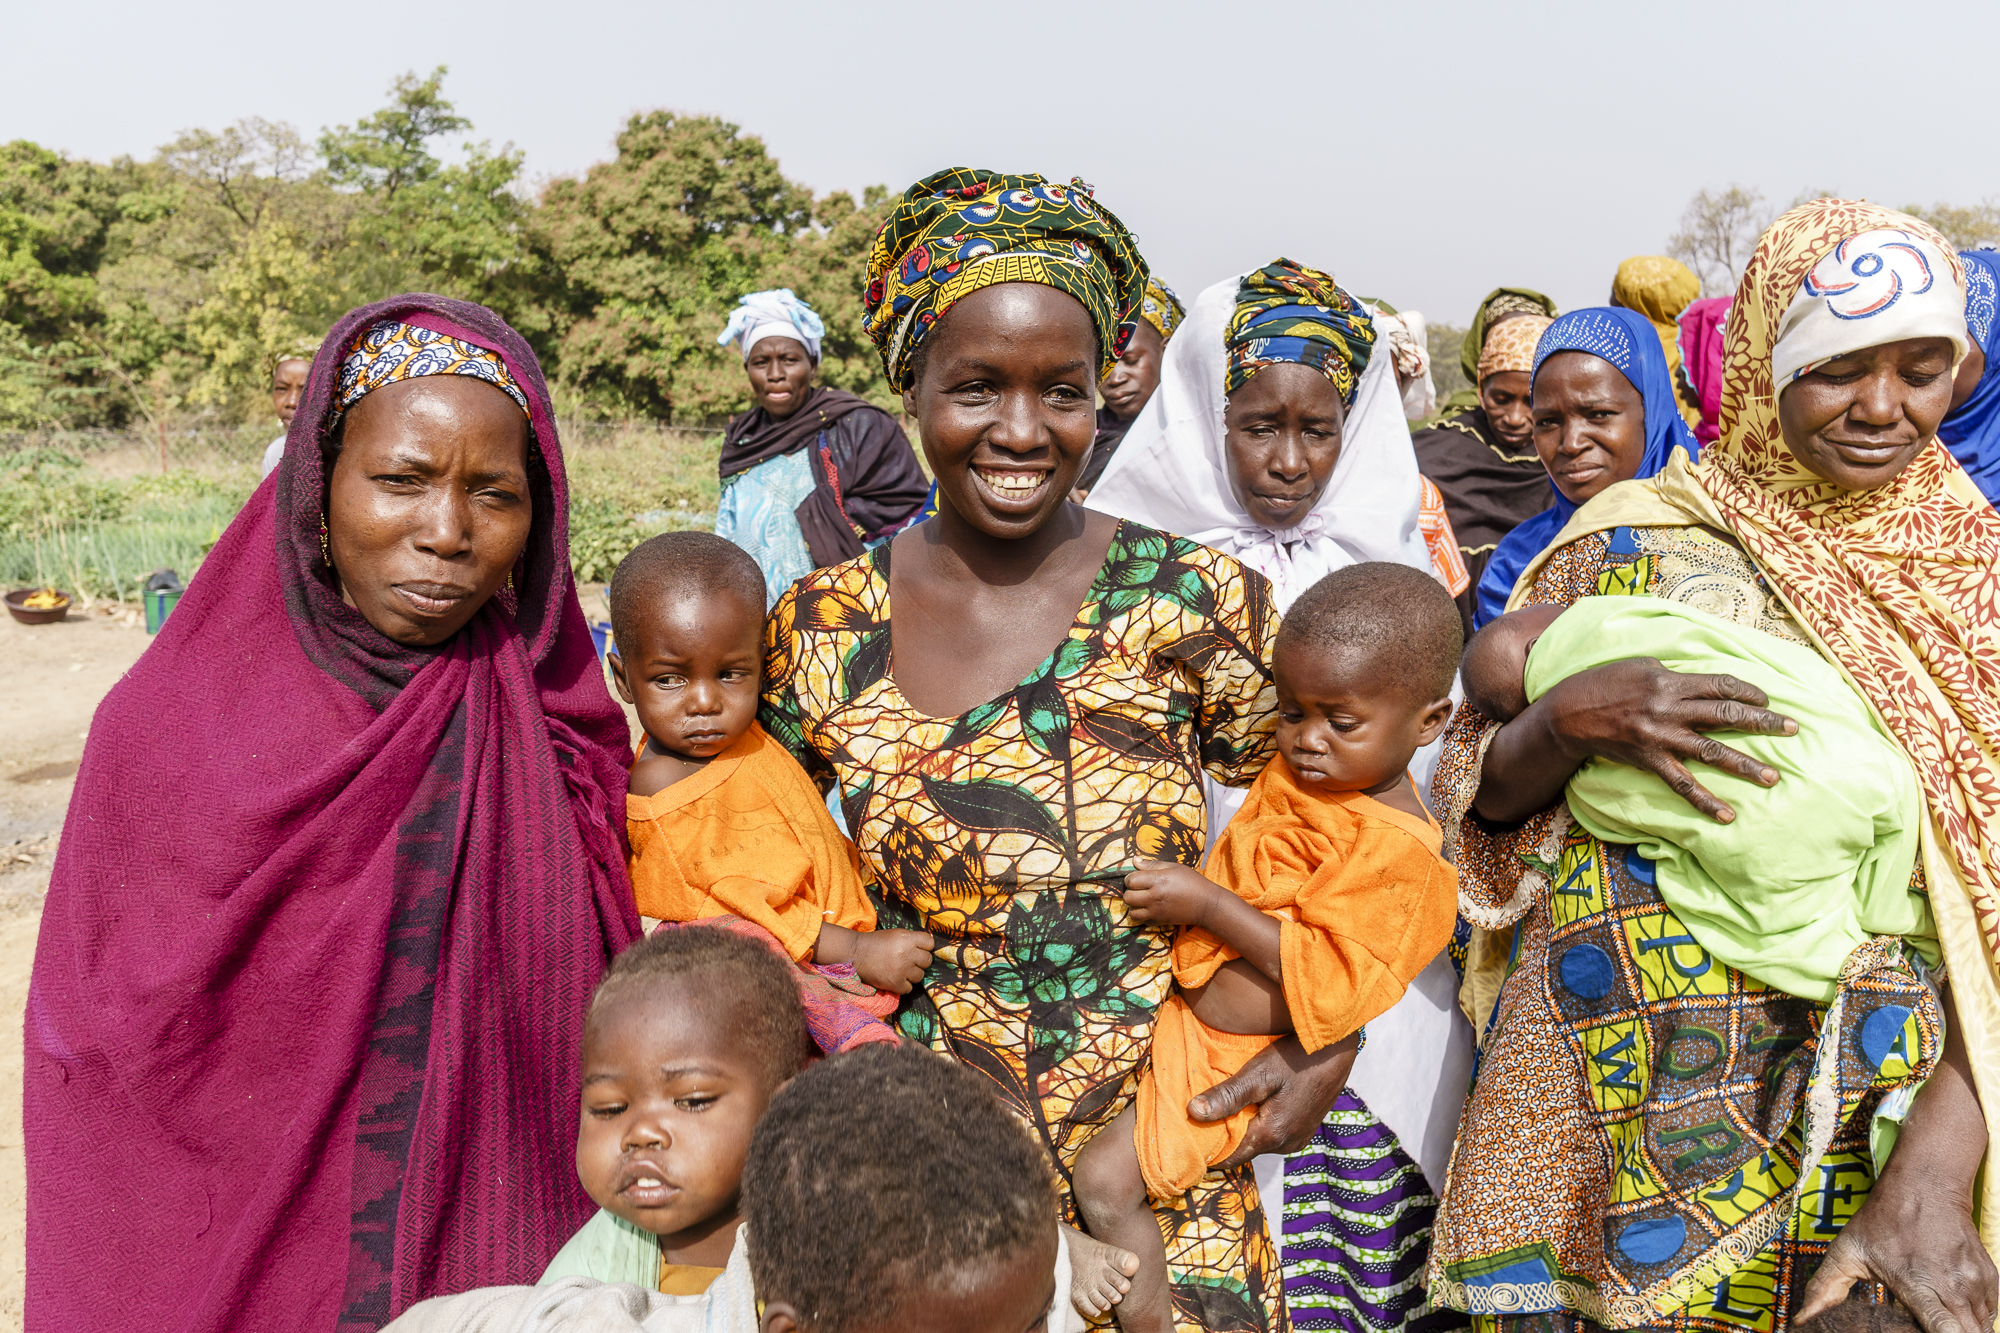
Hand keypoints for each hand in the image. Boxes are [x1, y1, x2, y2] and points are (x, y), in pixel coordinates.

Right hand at [850, 928, 933, 994]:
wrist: (855, 954)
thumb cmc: (876, 943)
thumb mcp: (896, 934)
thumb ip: (912, 939)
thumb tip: (929, 946)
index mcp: (907, 938)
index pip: (930, 943)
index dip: (924, 946)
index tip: (918, 949)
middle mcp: (907, 953)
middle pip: (927, 960)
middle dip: (919, 961)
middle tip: (908, 961)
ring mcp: (902, 970)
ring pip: (920, 976)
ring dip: (911, 974)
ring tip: (899, 970)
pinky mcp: (895, 983)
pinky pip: (909, 988)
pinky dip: (902, 986)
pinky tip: (895, 979)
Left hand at [1121, 860, 1224, 927]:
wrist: (1206, 904)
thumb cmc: (1191, 882)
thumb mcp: (1174, 867)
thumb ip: (1152, 864)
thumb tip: (1134, 860)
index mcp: (1157, 881)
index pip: (1131, 880)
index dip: (1131, 878)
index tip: (1137, 877)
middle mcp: (1154, 897)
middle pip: (1128, 897)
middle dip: (1130, 892)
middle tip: (1139, 889)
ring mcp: (1156, 912)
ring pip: (1132, 912)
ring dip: (1134, 906)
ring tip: (1143, 900)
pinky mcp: (1160, 922)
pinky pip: (1142, 922)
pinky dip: (1143, 916)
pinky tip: (1150, 909)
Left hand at [1188, 1032, 1358, 1165]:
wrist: (1337, 1049)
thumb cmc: (1296, 1058)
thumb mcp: (1258, 1073)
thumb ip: (1227, 1096)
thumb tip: (1193, 1113)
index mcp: (1271, 1136)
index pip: (1229, 1157)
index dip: (1208, 1146)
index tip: (1189, 1132)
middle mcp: (1286, 1146)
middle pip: (1244, 1148)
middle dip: (1224, 1133)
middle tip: (1205, 1110)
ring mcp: (1298, 1138)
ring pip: (1259, 1140)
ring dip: (1243, 1125)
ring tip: (1228, 1102)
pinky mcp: (1304, 1129)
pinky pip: (1274, 1132)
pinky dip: (1260, 1120)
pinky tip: (1254, 1100)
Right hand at [1477, 656, 1797, 823]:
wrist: (1567, 714)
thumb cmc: (1601, 683)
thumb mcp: (1639, 666)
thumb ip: (1672, 676)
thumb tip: (1697, 683)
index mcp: (1670, 680)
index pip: (1720, 684)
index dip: (1748, 690)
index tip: (1768, 697)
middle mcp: (1670, 708)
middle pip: (1727, 714)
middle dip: (1764, 721)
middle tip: (1794, 728)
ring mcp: (1661, 737)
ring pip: (1713, 751)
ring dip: (1746, 766)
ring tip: (1774, 778)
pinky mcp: (1650, 760)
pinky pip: (1683, 784)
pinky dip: (1706, 801)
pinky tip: (1727, 815)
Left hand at [1796, 991, 1993, 1332]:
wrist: (1925, 1182)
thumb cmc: (1884, 1218)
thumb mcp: (1848, 1250)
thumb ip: (1827, 1288)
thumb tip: (1802, 1318)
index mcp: (1918, 1284)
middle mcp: (1953, 1287)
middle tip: (1924, 1329)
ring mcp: (1975, 1282)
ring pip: (1982, 1327)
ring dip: (1963, 1330)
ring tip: (1935, 1322)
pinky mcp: (1989, 1277)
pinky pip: (1990, 1312)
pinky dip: (1975, 1319)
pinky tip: (1952, 1313)